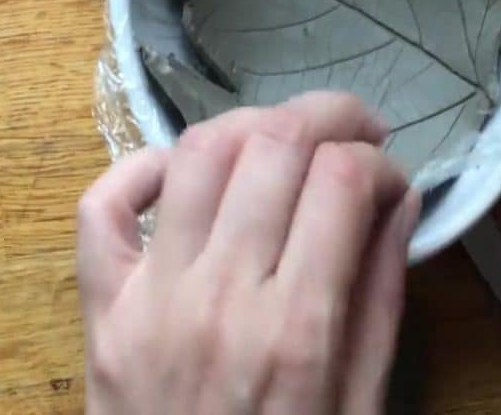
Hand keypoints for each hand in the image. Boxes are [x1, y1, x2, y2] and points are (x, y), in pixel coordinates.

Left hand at [77, 92, 419, 414]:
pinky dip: (143, 165)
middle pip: (274, 146)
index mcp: (296, 330)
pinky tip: (187, 173)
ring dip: (253, 125)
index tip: (391, 178)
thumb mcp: (360, 402)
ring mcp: (149, 296)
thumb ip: (381, 295)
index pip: (342, 180)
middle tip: (354, 131)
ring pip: (198, 153)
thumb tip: (399, 198)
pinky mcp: (101, 306)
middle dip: (329, 115)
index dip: (378, 161)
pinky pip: (103, 204)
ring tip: (284, 142)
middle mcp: (220, 297)